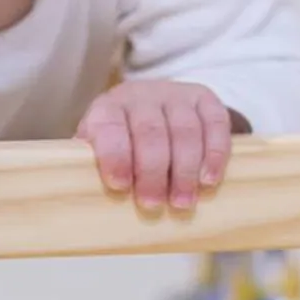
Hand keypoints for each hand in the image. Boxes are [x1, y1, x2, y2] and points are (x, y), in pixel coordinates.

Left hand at [75, 79, 234, 212]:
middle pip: (150, 131)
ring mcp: (175, 94)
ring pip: (184, 129)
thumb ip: (92, 165)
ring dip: (184, 170)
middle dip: (152, 171)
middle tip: (153, 204)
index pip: (109, 126)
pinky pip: (215, 123)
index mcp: (108, 107)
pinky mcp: (205, 99)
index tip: (119, 185)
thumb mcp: (100, 147)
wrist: (156, 106)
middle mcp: (141, 95)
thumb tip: (84, 194)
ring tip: (182, 201)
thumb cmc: (123, 139)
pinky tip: (208, 180)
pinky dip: (215, 154)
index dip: (114, 155)